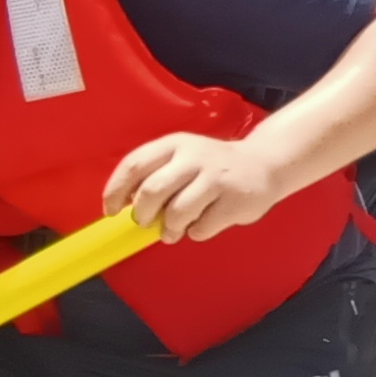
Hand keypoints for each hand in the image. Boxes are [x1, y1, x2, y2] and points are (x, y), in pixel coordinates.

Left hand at [104, 133, 283, 242]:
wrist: (265, 163)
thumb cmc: (212, 166)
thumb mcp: (183, 158)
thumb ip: (156, 174)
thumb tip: (124, 205)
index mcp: (176, 144)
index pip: (134, 164)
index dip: (116, 191)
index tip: (110, 211)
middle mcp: (195, 157)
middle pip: (152, 191)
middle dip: (143, 214)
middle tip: (146, 222)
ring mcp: (217, 178)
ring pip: (177, 213)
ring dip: (170, 229)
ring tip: (175, 230)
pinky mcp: (234, 200)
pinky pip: (202, 228)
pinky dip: (196, 232)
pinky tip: (205, 221)